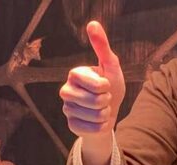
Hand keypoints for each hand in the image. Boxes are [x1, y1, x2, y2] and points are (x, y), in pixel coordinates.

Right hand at [59, 21, 125, 164]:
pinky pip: (92, 128)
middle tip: (104, 99)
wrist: (108, 113)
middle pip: (95, 101)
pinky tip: (98, 121)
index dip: (107, 87)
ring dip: (105, 114)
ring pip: (95, 116)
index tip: (105, 85)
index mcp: (74, 74)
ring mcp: (67, 109)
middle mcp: (66, 91)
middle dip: (107, 101)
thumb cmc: (110, 87)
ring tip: (101, 109)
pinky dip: (101, 126)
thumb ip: (102, 46)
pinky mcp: (70, 125)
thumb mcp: (110, 66)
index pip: (97, 84)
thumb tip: (92, 23)